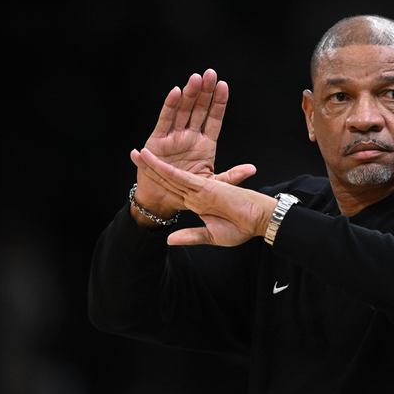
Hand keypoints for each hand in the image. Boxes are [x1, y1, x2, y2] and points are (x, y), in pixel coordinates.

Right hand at [130, 70, 255, 223]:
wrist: (163, 200)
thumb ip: (231, 176)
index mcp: (205, 144)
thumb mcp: (213, 184)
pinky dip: (170, 105)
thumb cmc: (188, 192)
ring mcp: (174, 136)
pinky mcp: (158, 140)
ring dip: (189, 94)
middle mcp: (190, 136)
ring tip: (196, 78)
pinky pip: (165, 119)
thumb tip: (252, 169)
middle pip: (199, 109)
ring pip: (183, 110)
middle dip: (205, 91)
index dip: (218, 103)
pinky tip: (176, 92)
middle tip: (210, 74)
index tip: (223, 86)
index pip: (214, 119)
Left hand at [138, 148, 276, 246]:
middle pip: (167, 179)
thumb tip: (169, 240)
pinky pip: (183, 179)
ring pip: (171, 175)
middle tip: (133, 155)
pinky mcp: (207, 187)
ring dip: (153, 165)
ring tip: (138, 153)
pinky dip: (168, 171)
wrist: (259, 222)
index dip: (156, 182)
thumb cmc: (242, 227)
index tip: (142, 177)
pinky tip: (155, 163)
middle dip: (149, 168)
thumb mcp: (211, 236)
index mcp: (197, 203)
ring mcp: (200, 189)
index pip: (171, 191)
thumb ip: (191, 236)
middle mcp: (196, 193)